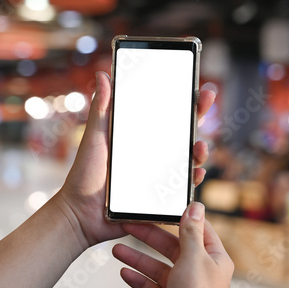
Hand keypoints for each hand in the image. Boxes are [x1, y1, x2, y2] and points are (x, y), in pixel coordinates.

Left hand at [55, 72, 215, 247]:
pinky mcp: (161, 195)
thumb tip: (103, 74)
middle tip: (207, 97)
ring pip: (188, 159)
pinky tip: (196, 173)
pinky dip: (192, 179)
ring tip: (200, 146)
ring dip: (200, 150)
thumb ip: (102, 109)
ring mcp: (159, 174)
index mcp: (140, 136)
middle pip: (183, 131)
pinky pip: (182, 187)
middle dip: (198, 113)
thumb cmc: (85, 174)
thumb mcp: (95, 138)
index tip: (193, 84)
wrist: (80, 214)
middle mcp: (154, 153)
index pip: (165, 113)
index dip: (182, 99)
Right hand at [113, 202, 233, 287]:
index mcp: (214, 258)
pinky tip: (125, 273)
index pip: (198, 230)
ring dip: (138, 259)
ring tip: (118, 250)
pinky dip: (139, 280)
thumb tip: (196, 207)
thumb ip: (191, 232)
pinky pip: (153, 287)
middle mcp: (201, 272)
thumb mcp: (194, 258)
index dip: (180, 218)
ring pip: (159, 268)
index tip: (163, 208)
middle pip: (173, 248)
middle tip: (130, 226)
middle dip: (150, 238)